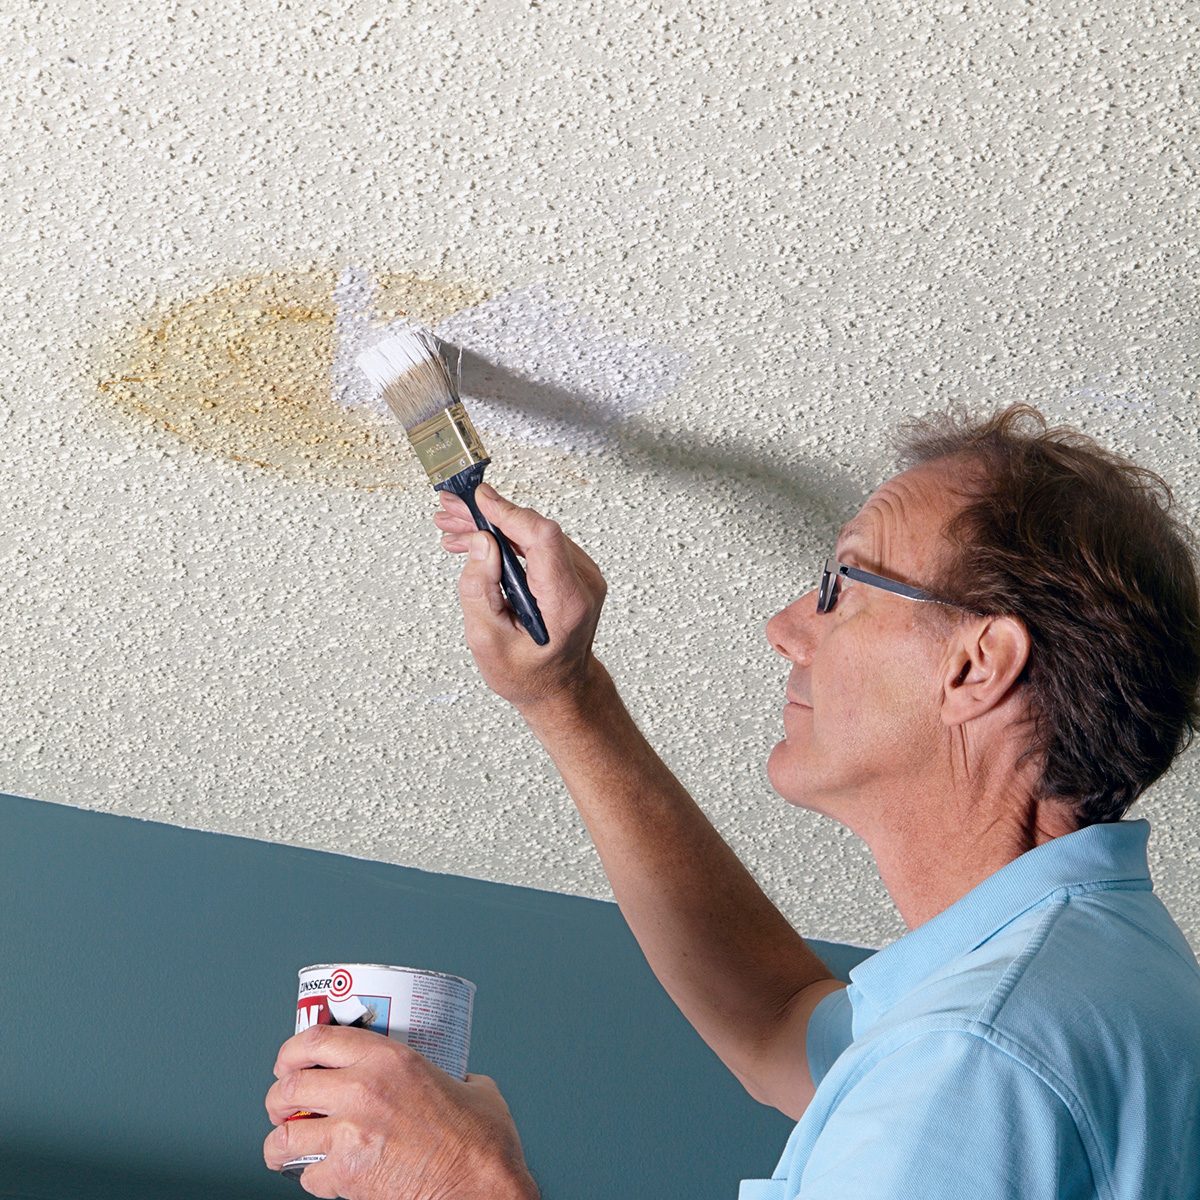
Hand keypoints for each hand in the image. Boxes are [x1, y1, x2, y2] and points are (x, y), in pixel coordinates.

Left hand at [263, 1025, 538, 1199]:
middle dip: (279, 1095)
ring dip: (282, 1139)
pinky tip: (325, 1174)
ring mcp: (350, 1134)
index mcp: (389, 1058)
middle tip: (285, 1102)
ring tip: (289, 1142)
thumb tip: (453, 1080)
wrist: (480, 1188)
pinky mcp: (346, 1176)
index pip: (317, 1039)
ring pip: (285, 1134)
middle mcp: (362, 1089)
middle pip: (290, 1084)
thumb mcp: (470, 1087)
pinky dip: (311, 1177)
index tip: (290, 1059)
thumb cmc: (480, 1143)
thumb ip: (451, 1076)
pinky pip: (306, 1176)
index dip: (293, 1049)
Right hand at [433, 483, 607, 712]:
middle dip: (489, 517)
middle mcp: (583, 584)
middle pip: (535, 530)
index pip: (543, 539)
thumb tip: (481, 542)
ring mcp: (582, 576)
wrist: (559, 690)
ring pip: (534, 533)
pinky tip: (476, 541)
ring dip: (493, 526)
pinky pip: (539, 544)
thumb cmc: (528, 675)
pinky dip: (507, 539)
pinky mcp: (573, 573)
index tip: (476, 499)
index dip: (508, 513)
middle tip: (449, 511)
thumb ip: (480, 589)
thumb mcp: (488, 641)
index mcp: (566, 603)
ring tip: (453, 527)